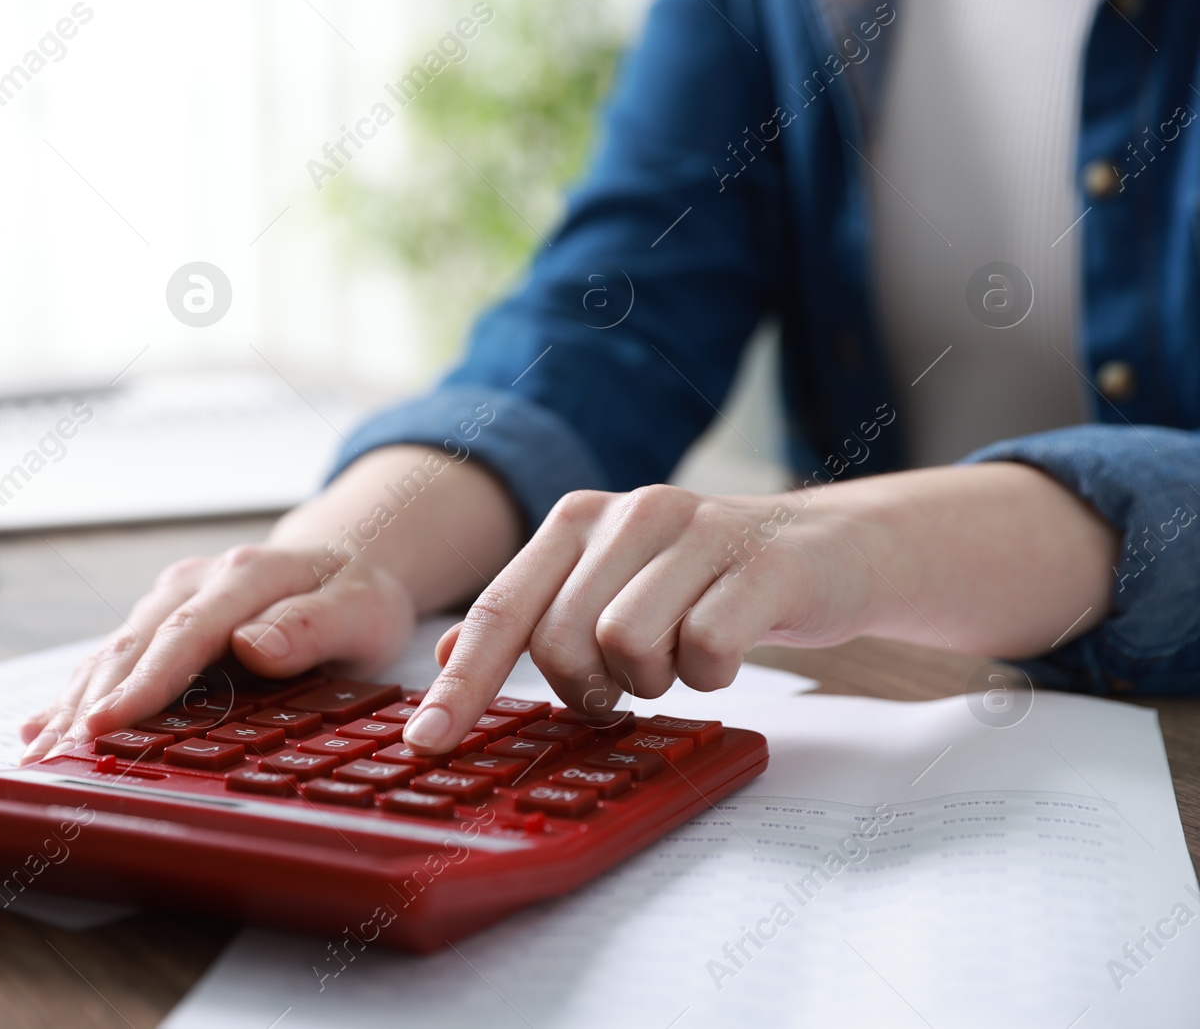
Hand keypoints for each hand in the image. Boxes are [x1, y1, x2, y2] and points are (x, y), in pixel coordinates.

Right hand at [19, 544, 416, 762]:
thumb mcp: (364, 607)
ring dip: (71, 706)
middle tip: (52, 763)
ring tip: (36, 760)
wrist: (344, 557)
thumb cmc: (358, 593)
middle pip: (133, 647)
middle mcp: (195, 583)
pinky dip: (74, 695)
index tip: (104, 724)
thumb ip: (315, 626)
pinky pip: (110, 660)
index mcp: (245, 576)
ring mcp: (170, 601)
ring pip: (111, 655)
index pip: (187, 634)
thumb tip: (253, 646)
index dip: (143, 683)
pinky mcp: (158, 622)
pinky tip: (38, 731)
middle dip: (88, 705)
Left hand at [402, 485, 878, 751]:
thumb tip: (451, 650)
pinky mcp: (762, 566)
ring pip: (628, 647)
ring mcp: (699, 534)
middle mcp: (630, 514)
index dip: (460, 683)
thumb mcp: (612, 584)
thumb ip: (535, 612)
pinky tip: (728, 651)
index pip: (501, 610)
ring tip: (681, 658)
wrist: (833, 550)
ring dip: (654, 680)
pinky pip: (705, 651)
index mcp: (579, 520)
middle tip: (627, 685)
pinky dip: (712, 674)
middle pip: (560, 641)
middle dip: (587, 687)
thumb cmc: (708, 581)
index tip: (424, 744)